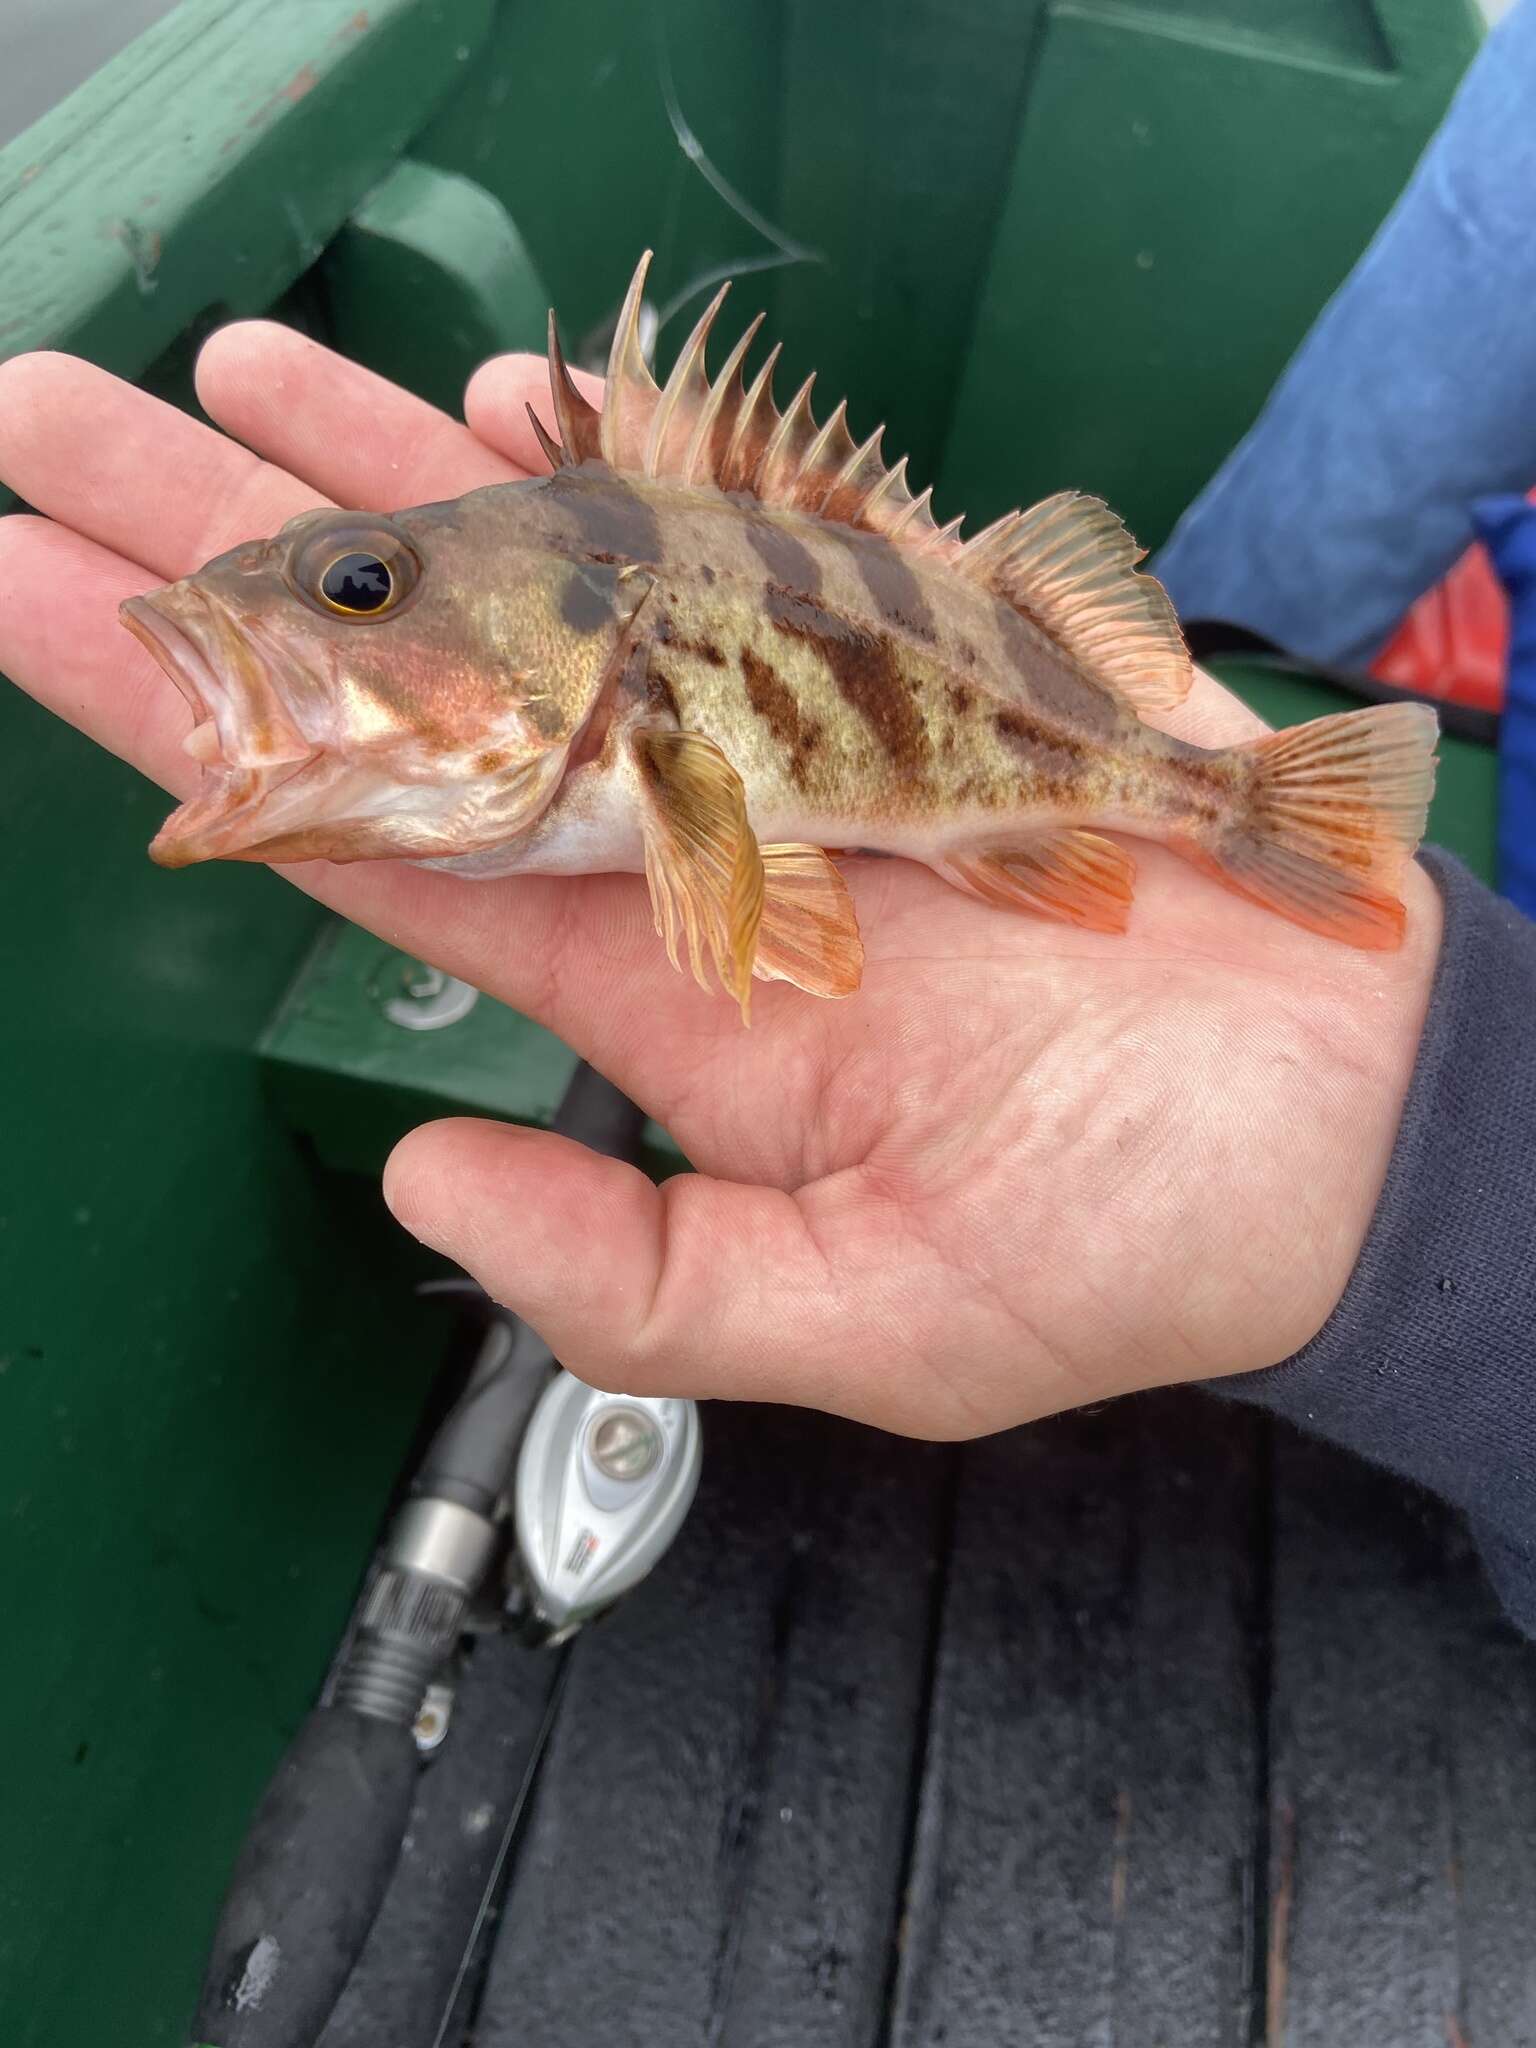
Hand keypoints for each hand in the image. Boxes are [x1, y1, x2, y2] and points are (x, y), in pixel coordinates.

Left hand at [0, 331, 1440, 1438]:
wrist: (1351, 1138)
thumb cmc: (1131, 1244)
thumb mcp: (869, 1326)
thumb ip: (639, 1276)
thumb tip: (423, 1185)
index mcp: (659, 983)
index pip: (381, 833)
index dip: (214, 734)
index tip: (50, 624)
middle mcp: (703, 835)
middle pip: (428, 671)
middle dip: (238, 557)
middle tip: (55, 435)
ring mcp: (819, 732)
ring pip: (574, 568)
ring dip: (404, 463)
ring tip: (236, 365)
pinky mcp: (947, 662)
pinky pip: (777, 524)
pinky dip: (657, 452)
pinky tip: (527, 397)